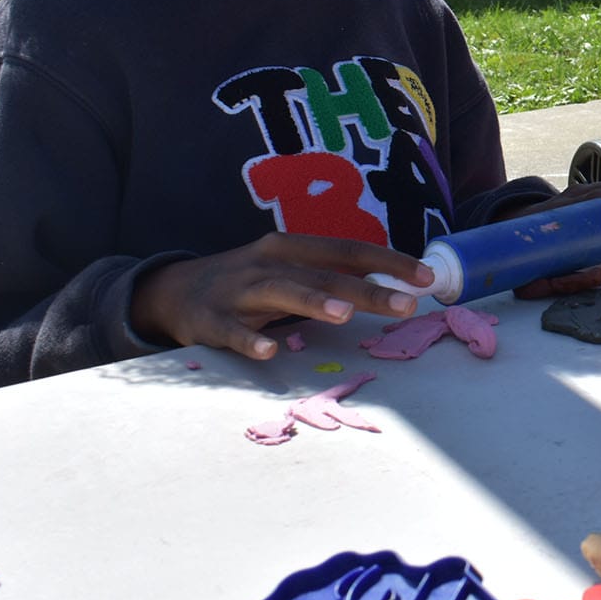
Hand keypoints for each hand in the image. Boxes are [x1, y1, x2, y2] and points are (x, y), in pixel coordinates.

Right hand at [131, 234, 432, 360]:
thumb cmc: (247, 283)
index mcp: (291, 248)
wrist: (173, 291)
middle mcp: (268, 263)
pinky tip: (270, 351)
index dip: (388, 262)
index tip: (427, 277)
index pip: (347, 250)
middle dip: (367, 288)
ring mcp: (238, 291)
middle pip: (323, 274)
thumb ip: (330, 277)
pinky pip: (233, 332)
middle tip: (407, 304)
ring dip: (313, 302)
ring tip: (345, 314)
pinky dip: (250, 341)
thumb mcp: (288, 270)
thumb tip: (391, 287)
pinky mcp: (211, 321)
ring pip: (281, 293)